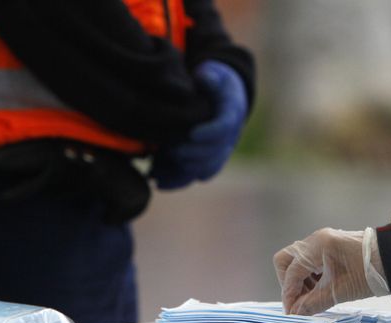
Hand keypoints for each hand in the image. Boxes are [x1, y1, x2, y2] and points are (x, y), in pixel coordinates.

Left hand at [153, 60, 247, 189]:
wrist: (220, 98)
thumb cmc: (213, 82)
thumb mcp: (213, 72)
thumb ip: (209, 75)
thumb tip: (204, 77)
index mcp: (231, 112)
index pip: (225, 126)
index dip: (210, 133)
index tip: (193, 134)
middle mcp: (229, 136)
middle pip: (215, 152)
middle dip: (194, 154)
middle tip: (172, 152)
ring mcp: (218, 151)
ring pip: (205, 168)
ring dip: (183, 172)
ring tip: (158, 172)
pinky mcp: (206, 161)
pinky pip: (194, 175)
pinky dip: (178, 180)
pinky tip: (158, 181)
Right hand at [273, 228, 387, 314]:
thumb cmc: (369, 273)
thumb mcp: (340, 291)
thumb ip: (313, 303)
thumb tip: (295, 314)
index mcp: (317, 246)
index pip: (291, 272)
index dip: (289, 295)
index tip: (291, 312)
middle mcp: (316, 239)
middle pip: (286, 260)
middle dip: (288, 282)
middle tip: (298, 301)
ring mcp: (323, 240)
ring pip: (297, 260)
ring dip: (299, 280)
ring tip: (312, 297)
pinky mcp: (330, 245)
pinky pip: (310, 259)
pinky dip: (309, 274)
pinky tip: (320, 287)